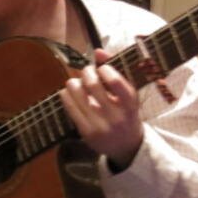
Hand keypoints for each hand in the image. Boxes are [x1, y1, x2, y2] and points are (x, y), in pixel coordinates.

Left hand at [59, 48, 143, 170]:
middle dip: (86, 72)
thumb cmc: (126, 113)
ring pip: (78, 94)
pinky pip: (70, 107)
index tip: (101, 68)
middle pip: (93, 85)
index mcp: (130, 104)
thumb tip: (97, 51)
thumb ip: (116, 71)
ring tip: (77, 82)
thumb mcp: (128, 95)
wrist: (127, 145)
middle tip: (87, 72)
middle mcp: (116, 116)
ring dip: (74, 82)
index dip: (104, 68)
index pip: (115, 82)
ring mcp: (100, 126)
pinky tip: (69, 92)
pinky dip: (66, 94)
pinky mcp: (86, 133)